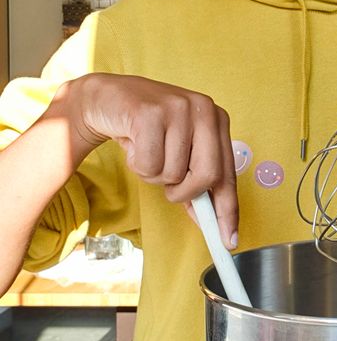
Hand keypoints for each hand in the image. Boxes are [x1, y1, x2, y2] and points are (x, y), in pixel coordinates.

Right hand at [51, 73, 237, 247]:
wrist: (105, 99)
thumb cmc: (145, 129)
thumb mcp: (177, 152)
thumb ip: (195, 180)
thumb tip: (209, 219)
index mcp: (217, 120)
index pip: (228, 173)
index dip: (228, 210)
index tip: (229, 241)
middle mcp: (204, 109)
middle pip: (207, 177)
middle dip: (183, 193)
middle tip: (167, 186)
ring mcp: (179, 108)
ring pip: (173, 174)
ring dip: (153, 174)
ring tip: (146, 151)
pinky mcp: (151, 112)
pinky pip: (149, 165)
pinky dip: (137, 164)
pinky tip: (133, 143)